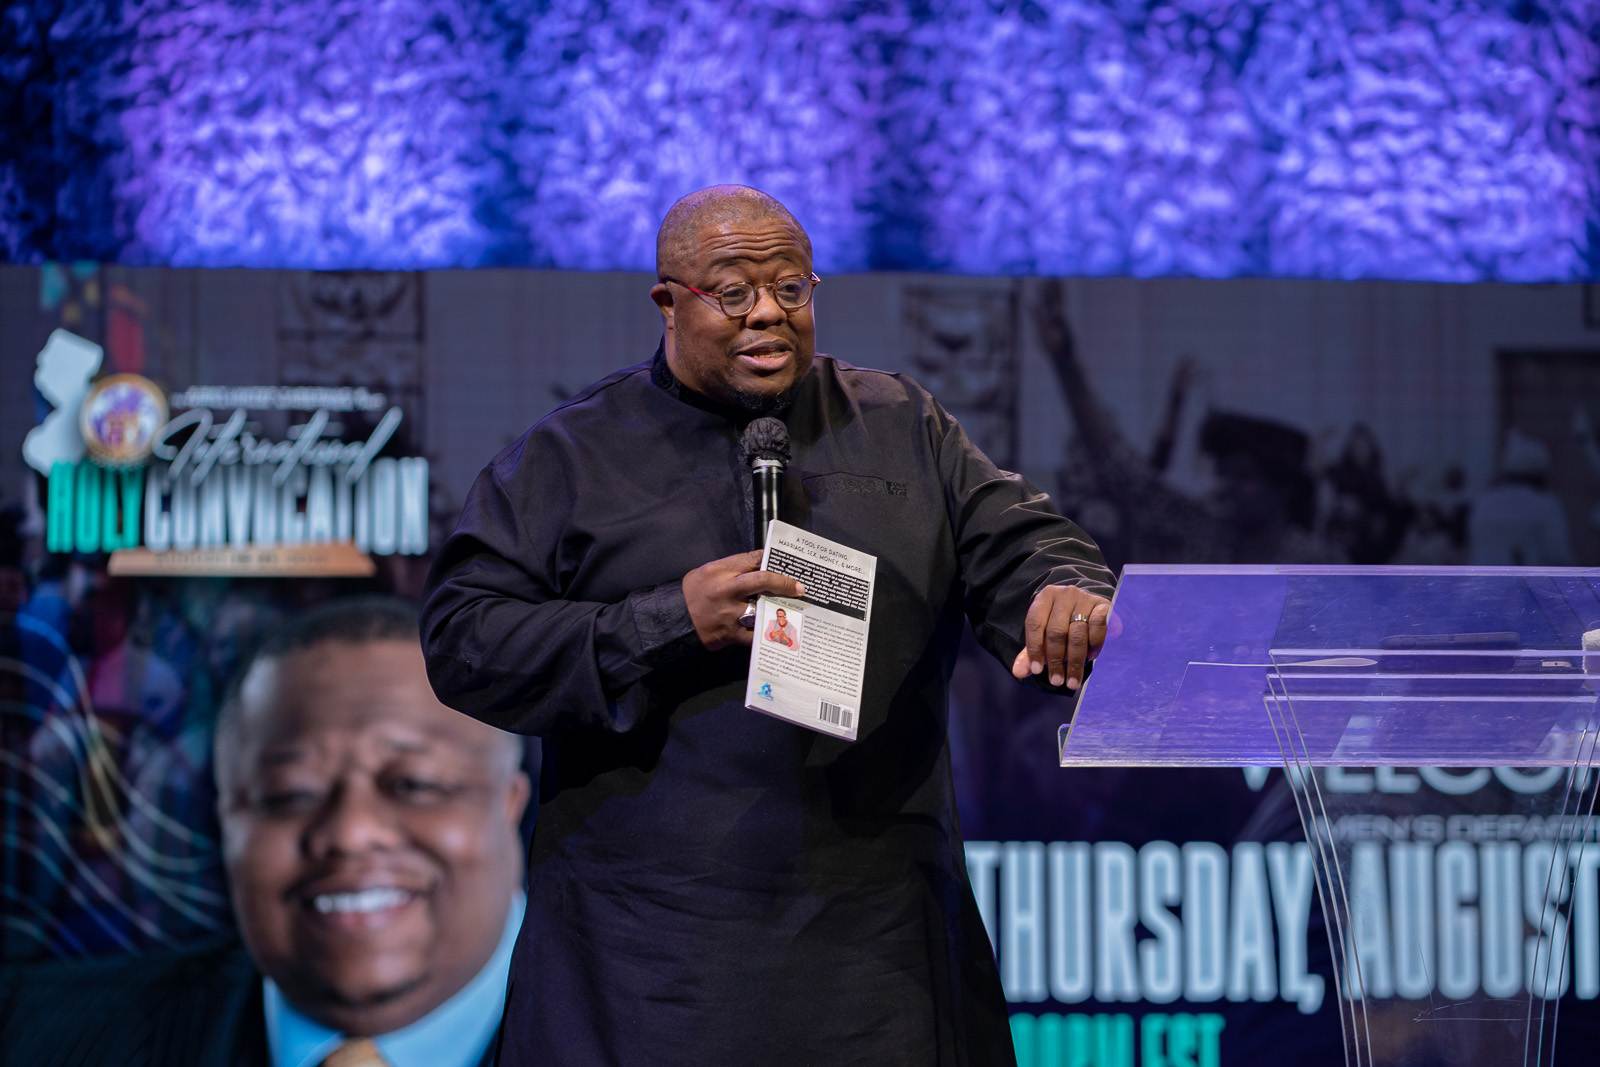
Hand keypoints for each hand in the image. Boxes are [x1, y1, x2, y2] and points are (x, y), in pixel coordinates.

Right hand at [682, 550, 805, 650]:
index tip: (784, 561)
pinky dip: (766, 633)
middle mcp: (726, 590)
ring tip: (793, 610)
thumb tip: (759, 565)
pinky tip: (779, 632)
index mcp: (720, 571)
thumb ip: (731, 569)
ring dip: (778, 608)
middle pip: (761, 580)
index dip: (770, 559)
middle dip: (783, 582)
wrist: (673, 620)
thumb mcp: (707, 572)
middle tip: (799, 587)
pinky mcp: (729, 633)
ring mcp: (729, 613)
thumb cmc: (693, 593)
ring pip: (761, 608)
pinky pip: (753, 634)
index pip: (751, 559)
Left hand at [1010, 585, 1111, 690]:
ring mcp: (1084, 598)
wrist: (1088, 603)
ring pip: (1077, 633)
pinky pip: (1098, 627)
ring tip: (1072, 680)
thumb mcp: (1043, 632)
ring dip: (1074, 660)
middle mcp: (1064, 595)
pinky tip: (1090, 658)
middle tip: (1056, 681)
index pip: (1035, 624)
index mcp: (1044, 598)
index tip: (1037, 670)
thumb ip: (1031, 652)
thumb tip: (1018, 672)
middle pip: (1056, 631)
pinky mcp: (1103, 605)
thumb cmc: (1061, 620)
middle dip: (1056, 660)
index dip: (1034, 649)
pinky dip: (1094, 645)